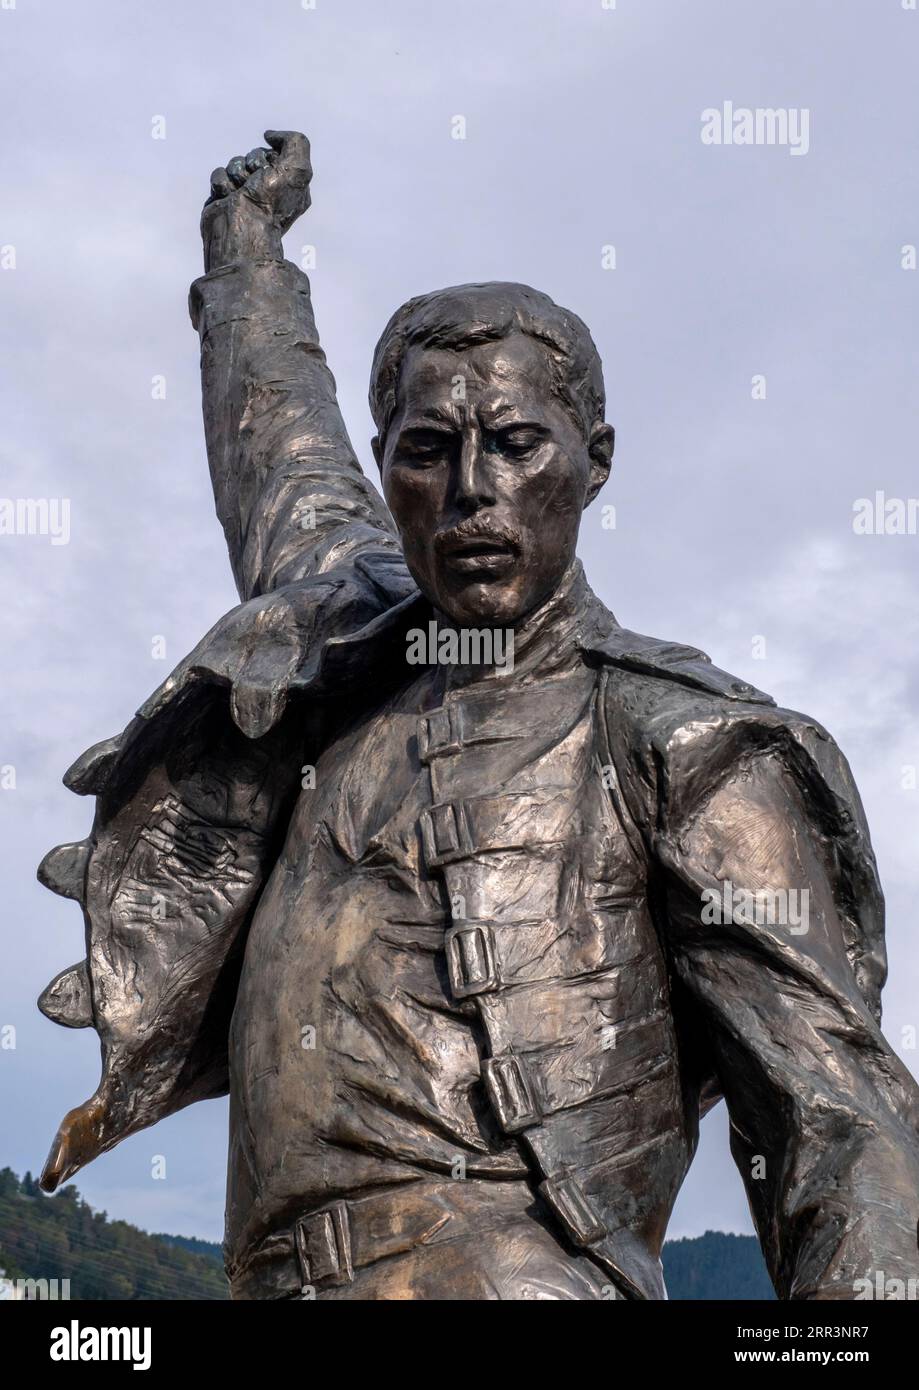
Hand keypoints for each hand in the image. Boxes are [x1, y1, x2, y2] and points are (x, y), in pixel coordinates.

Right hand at [201, 130, 312, 270]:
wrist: (241, 230)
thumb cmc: (270, 203)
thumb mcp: (298, 167)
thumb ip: (295, 141)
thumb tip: (270, 136)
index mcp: (290, 184)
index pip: (274, 153)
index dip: (269, 159)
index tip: (272, 175)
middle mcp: (269, 189)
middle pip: (253, 155)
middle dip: (251, 166)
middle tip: (254, 186)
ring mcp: (246, 193)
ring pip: (235, 163)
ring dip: (235, 176)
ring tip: (240, 194)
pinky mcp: (225, 197)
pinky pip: (219, 175)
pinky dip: (222, 184)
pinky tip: (228, 199)